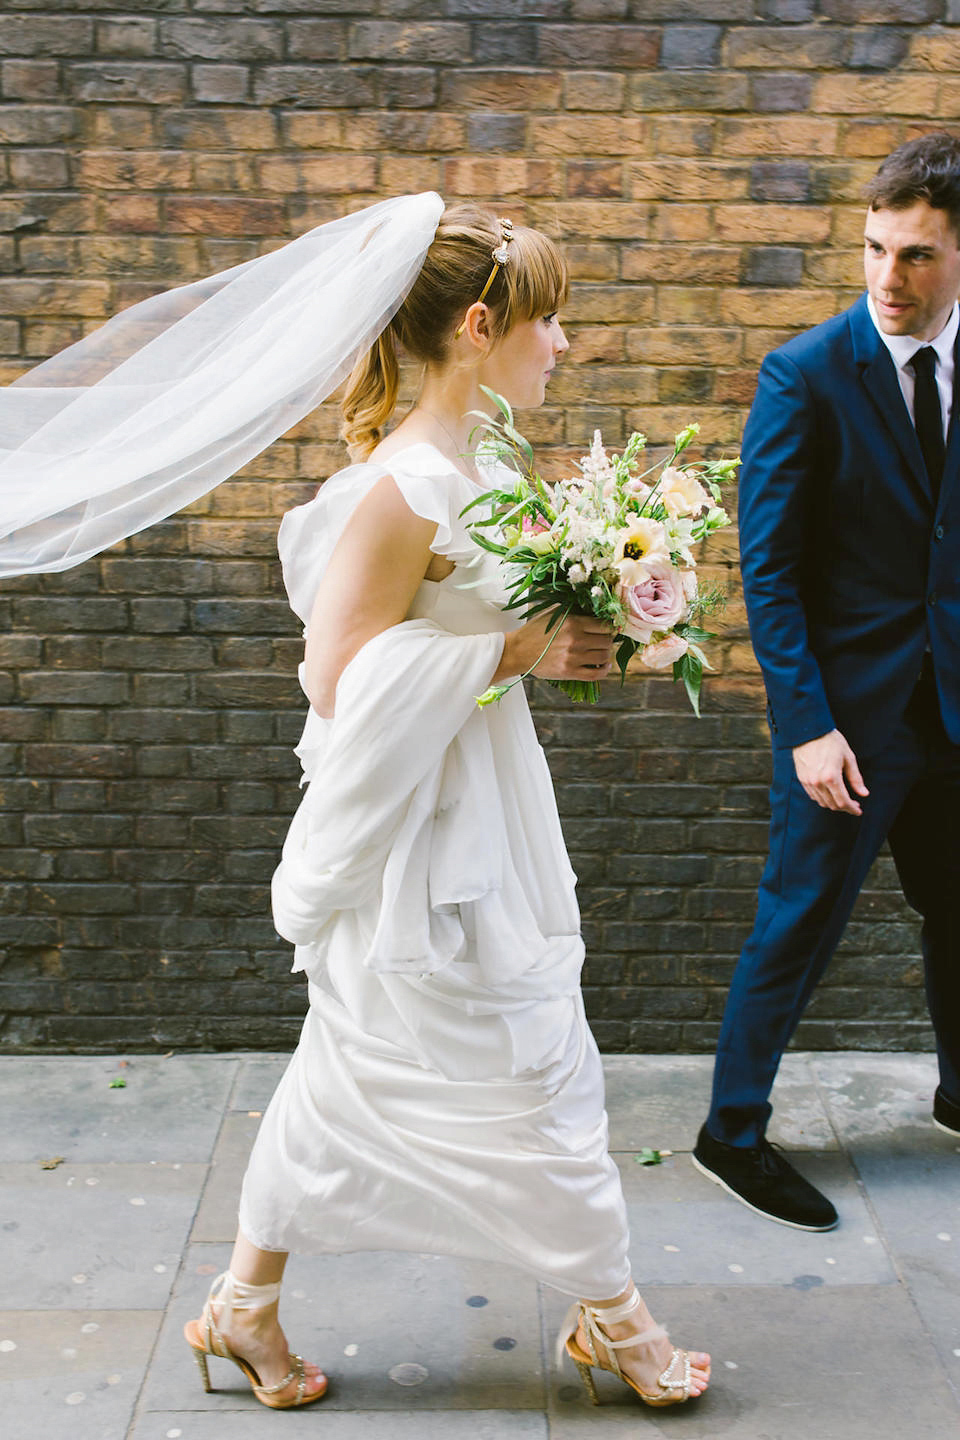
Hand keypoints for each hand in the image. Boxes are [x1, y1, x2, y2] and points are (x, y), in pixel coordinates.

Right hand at [494, 613, 614, 684]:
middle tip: (604, 641)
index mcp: (573, 622)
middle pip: (607, 641)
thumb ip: (574, 613)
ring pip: (604, 656)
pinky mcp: (569, 672)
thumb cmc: (534, 631)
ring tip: (602, 652)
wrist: (517, 651)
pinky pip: (596, 674)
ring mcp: (573, 657)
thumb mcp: (553, 614)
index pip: (604, 625)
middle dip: (608, 640)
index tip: (608, 629)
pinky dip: (604, 670)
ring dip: (606, 654)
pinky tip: (604, 666)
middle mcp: (575, 639)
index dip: (609, 627)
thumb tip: (595, 612)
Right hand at [792, 729, 868, 815]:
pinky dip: (823, 798)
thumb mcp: (848, 757)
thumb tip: (863, 793)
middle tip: (854, 804)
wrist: (808, 731)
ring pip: (822, 802)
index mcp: (831, 777)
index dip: (852, 809)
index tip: (858, 810)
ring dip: (833, 804)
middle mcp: (818, 782)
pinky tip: (829, 794)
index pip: (843, 802)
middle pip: (832, 805)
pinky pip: (813, 796)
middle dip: (845, 808)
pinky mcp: (802, 779)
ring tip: (842, 799)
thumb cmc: (830, 741)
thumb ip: (855, 778)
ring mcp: (808, 782)